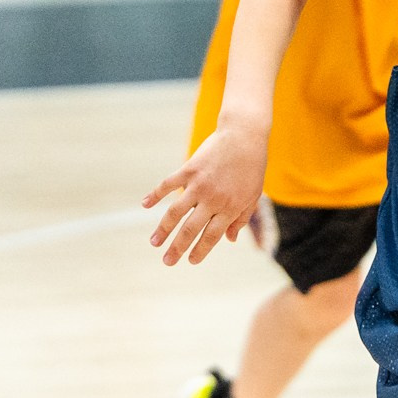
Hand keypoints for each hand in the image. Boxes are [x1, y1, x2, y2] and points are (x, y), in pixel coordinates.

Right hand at [143, 124, 265, 265]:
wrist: (244, 136)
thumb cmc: (252, 168)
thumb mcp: (253, 195)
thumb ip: (241, 218)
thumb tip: (230, 240)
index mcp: (230, 208)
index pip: (212, 236)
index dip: (200, 250)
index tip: (190, 261)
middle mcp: (213, 199)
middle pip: (191, 229)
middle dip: (178, 247)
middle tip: (167, 262)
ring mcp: (199, 185)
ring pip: (175, 212)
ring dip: (163, 229)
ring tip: (154, 242)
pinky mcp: (188, 170)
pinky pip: (168, 185)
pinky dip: (154, 195)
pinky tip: (144, 205)